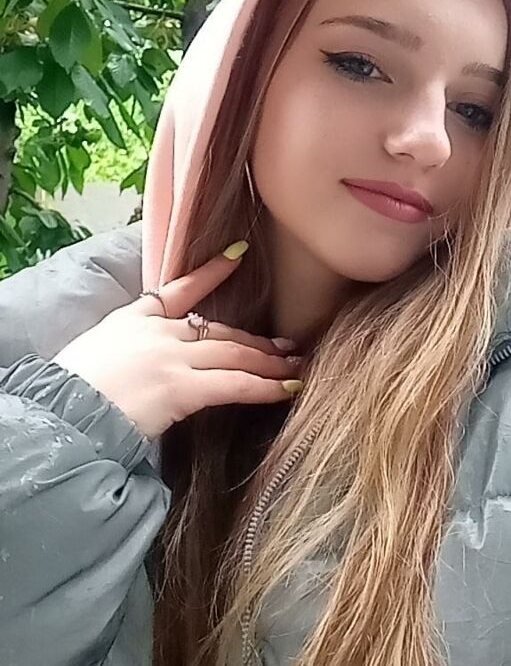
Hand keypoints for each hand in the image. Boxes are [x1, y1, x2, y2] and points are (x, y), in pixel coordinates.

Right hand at [53, 243, 301, 439]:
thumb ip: (126, 350)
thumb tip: (143, 366)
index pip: (179, 288)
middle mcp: (159, 332)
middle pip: (219, 330)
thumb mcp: (94, 353)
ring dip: (268, 362)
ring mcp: (174, 357)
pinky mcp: (183, 386)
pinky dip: (266, 386)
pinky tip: (287, 388)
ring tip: (294, 365)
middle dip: (254, 340)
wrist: (61, 412)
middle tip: (284, 345)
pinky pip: (235, 384)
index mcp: (134, 319)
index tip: (238, 254)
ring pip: (234, 354)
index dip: (213, 272)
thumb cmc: (71, 390)